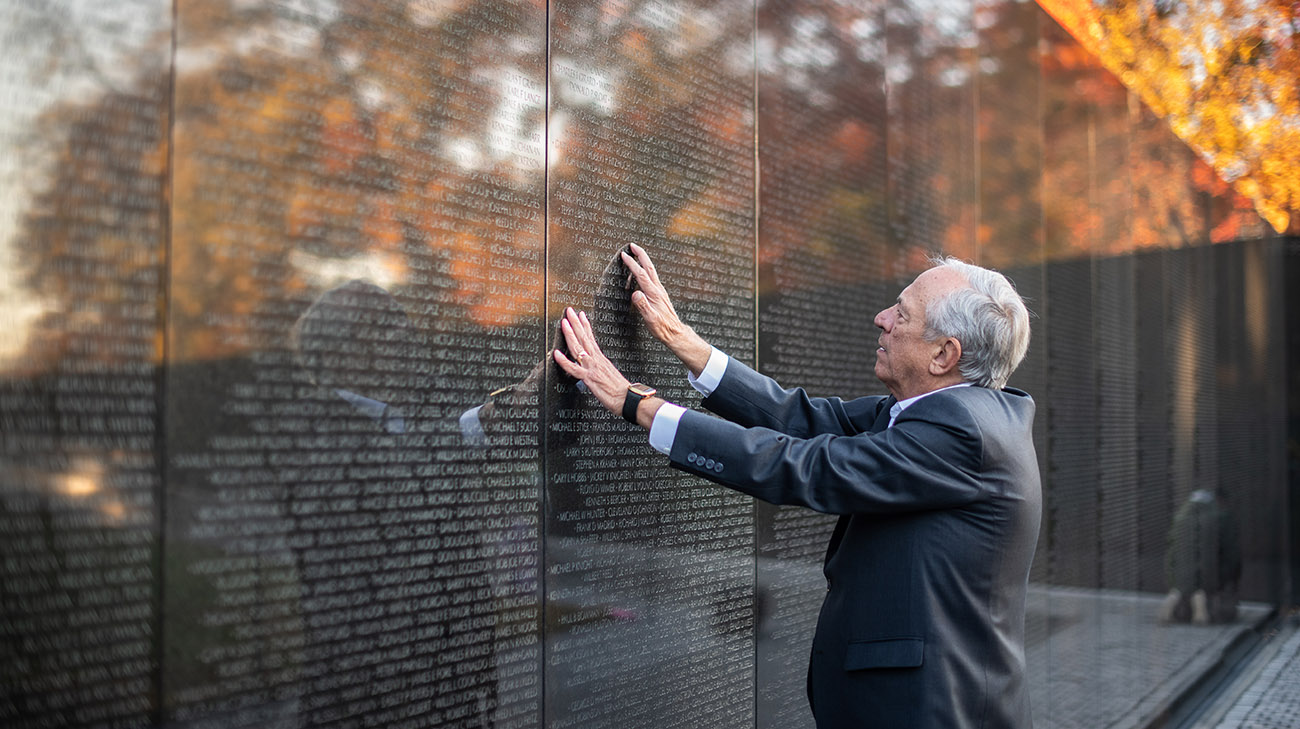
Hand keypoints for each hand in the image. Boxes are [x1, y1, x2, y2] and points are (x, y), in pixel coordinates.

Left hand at [552, 306, 629, 416]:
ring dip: (570, 334)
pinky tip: (556, 353)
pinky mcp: (589, 378)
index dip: (585, 325)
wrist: (628, 398)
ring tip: (563, 322)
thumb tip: (598, 367)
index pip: (591, 338)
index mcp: (601, 358)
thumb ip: (602, 368)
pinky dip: (564, 361)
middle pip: (584, 337)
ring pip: (578, 348)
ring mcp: (592, 368)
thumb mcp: (611, 374)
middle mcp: (596, 360)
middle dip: (576, 322)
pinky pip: (573, 368)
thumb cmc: (622, 390)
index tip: (581, 315)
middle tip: (569, 310)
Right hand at [621, 243, 710, 374]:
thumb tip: (635, 293)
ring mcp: (660, 291)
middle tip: (632, 245)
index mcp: (654, 293)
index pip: (641, 274)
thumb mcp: (650, 319)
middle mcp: (658, 289)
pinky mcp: (660, 295)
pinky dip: (645, 270)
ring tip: (635, 254)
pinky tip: (641, 274)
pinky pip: (651, 278)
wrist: (674, 332)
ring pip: (651, 271)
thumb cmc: (662, 327)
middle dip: (641, 254)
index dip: (632, 264)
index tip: (624, 255)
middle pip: (649, 267)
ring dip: (643, 260)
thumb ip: (642, 306)